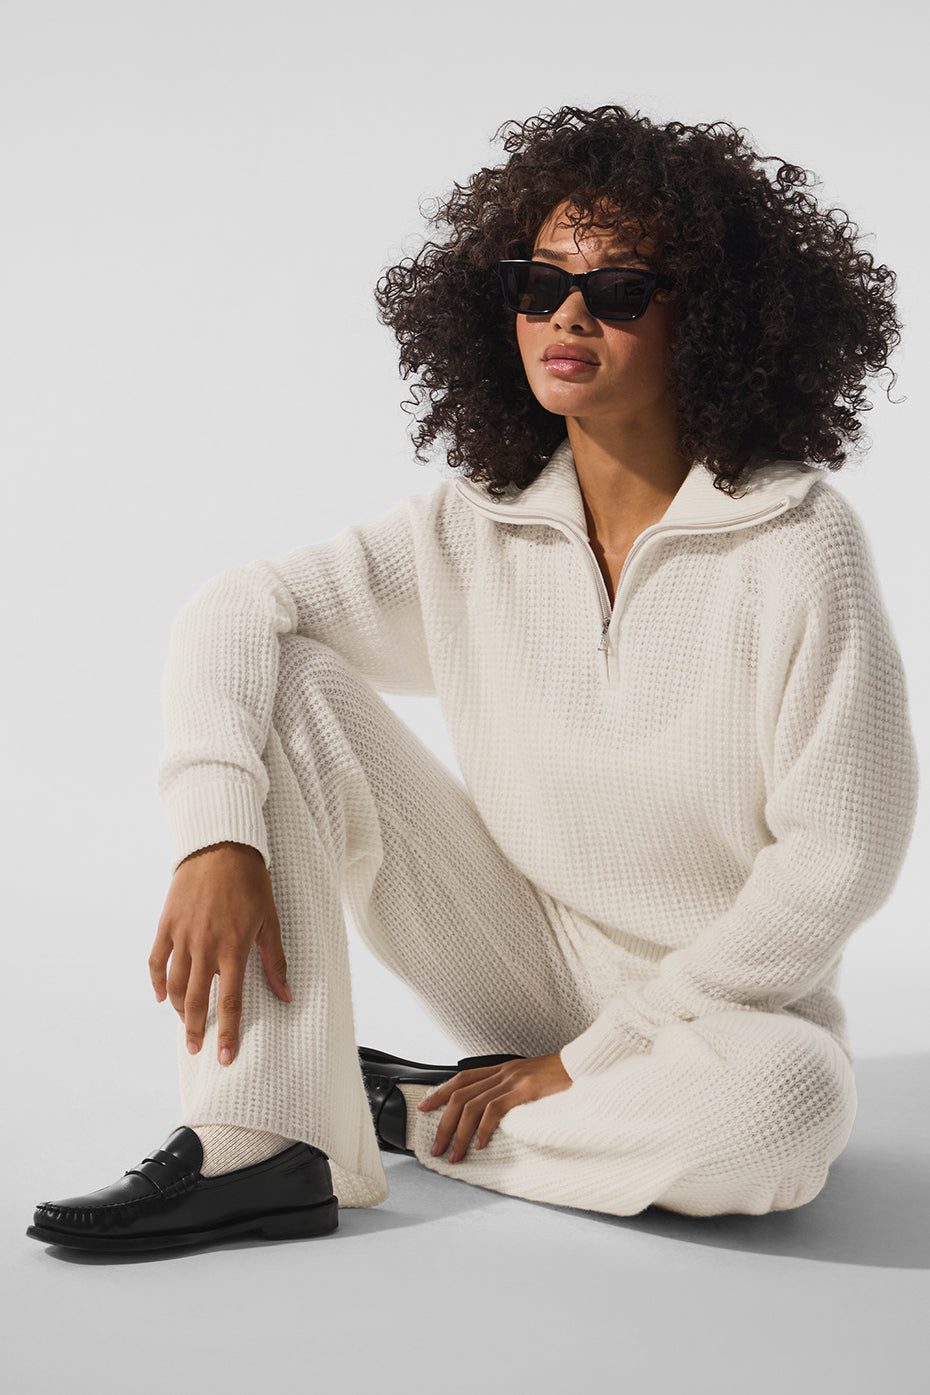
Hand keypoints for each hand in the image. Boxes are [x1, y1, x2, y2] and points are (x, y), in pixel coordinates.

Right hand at [148, 841, 290, 1066]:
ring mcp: (182, 935)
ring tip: (184, 1023)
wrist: (221, 846)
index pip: (230, 1000)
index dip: (227, 1032)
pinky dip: (156, 982)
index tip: (224, 1057)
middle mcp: (205, 946)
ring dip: (177, 1009)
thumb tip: (286, 995)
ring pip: (172, 984)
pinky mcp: (167, 924)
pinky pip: (156, 960)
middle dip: (195, 1029)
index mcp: (233, 947)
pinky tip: (161, 996)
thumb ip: (275, 961)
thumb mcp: (269, 921)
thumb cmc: (251, 882)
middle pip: (195, 999)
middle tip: (197, 1049)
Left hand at [417, 1052, 572, 1162]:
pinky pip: (495, 1109)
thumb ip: (511, 1090)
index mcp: (502, 1069)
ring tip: (454, 1154)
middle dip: (444, 1123)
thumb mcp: (531, 1079)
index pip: (461, 1079)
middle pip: (460, 1095)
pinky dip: (483, 1128)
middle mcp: (503, 1072)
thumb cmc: (561, 1077)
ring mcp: (513, 1080)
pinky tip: (480, 1144)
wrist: (586, 1065)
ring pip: (473, 1105)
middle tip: (436, 1147)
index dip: (440, 1092)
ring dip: (459, 1133)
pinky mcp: (525, 1090)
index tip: (424, 1107)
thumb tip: (495, 1112)